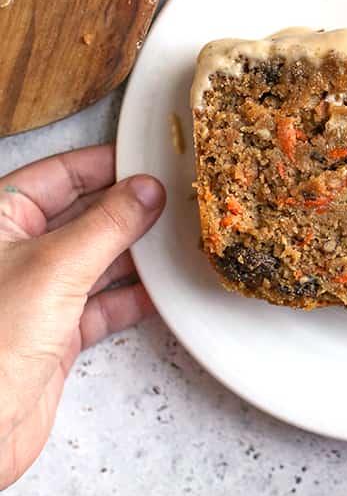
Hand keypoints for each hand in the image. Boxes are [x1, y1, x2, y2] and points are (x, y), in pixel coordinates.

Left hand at [0, 145, 164, 489]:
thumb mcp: (56, 268)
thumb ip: (108, 225)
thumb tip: (145, 191)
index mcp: (1, 221)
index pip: (60, 174)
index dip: (106, 165)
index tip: (150, 161)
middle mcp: (18, 254)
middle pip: (84, 215)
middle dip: (129, 209)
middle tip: (175, 200)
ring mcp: (38, 294)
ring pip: (98, 259)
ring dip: (138, 253)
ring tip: (178, 239)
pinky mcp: (56, 334)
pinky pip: (104, 304)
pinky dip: (134, 296)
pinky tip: (163, 289)